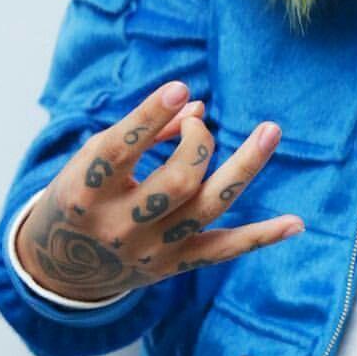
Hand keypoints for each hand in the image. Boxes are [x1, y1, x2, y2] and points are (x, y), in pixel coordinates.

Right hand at [16, 80, 303, 301]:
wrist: (60, 267)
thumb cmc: (82, 193)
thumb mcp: (94, 158)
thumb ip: (144, 132)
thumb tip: (198, 105)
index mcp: (85, 192)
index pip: (119, 152)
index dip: (150, 118)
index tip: (179, 89)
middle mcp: (118, 226)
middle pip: (177, 181)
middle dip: (198, 142)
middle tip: (198, 123)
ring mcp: (149, 250)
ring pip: (207, 207)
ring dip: (244, 167)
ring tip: (271, 131)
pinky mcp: (173, 267)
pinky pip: (224, 251)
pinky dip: (262, 237)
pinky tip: (296, 222)